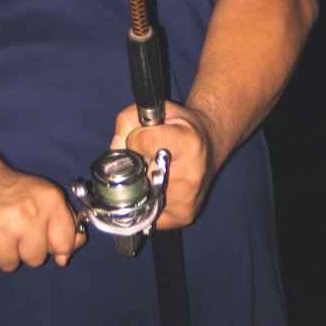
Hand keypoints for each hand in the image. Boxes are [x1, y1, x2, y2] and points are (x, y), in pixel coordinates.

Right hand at [0, 165, 86, 270]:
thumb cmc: (14, 190)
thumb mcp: (46, 197)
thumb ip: (65, 227)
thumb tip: (64, 259)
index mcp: (49, 199)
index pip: (64, 245)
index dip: (51, 241)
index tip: (40, 228)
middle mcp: (26, 212)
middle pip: (35, 259)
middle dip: (25, 248)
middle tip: (13, 225)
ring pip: (9, 265)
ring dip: (3, 251)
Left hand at [111, 99, 215, 227]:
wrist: (210, 148)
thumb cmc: (180, 126)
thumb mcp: (156, 109)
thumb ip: (128, 120)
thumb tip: (116, 148)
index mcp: (187, 142)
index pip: (143, 141)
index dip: (133, 138)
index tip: (138, 137)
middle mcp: (190, 175)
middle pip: (139, 172)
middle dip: (133, 165)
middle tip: (143, 156)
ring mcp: (187, 200)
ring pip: (140, 195)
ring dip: (139, 184)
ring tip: (152, 171)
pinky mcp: (183, 216)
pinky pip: (149, 212)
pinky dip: (146, 200)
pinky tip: (155, 187)